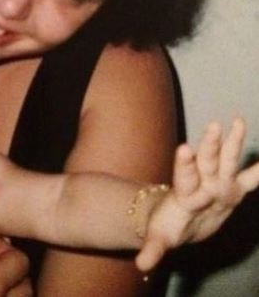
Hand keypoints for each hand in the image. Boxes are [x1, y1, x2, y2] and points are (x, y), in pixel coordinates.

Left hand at [136, 117, 258, 271]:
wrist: (179, 221)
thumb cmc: (168, 226)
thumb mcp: (160, 238)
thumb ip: (153, 249)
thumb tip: (140, 266)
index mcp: (185, 193)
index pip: (184, 177)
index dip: (185, 164)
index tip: (183, 149)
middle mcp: (203, 184)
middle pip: (207, 162)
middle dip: (210, 146)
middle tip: (213, 126)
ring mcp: (218, 185)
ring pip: (227, 161)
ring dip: (232, 143)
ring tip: (239, 121)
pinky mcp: (233, 191)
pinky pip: (249, 179)